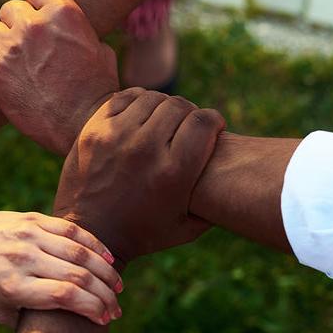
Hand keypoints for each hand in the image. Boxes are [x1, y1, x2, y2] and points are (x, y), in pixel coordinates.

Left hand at [0, 0, 118, 154]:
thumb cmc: (98, 91)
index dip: (35, 2)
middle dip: (16, 25)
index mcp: (63, 13)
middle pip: (10, 9)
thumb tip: (76, 28)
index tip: (37, 17)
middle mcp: (34, 25)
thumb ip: (80, 31)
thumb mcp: (101, 50)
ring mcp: (11, 48)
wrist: (84, 125)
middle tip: (25, 48)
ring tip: (11, 63)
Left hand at [0, 212, 121, 326]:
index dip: (92, 308)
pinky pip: (71, 230)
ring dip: (105, 271)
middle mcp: (22, 260)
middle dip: (104, 295)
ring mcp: (28, 236)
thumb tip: (70, 331)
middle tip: (116, 308)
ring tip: (117, 286)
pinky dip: (94, 245)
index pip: (65, 296)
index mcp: (13, 287)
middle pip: (77, 276)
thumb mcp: (0, 311)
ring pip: (79, 252)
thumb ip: (31, 320)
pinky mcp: (32, 219)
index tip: (105, 319)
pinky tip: (107, 259)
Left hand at [54, 88, 225, 265]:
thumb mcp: (188, 227)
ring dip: (163, 107)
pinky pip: (124, 98)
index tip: (213, 127)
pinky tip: (141, 117)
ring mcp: (116, 136)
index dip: (214, 121)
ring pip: (152, 98)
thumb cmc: (144, 233)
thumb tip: (243, 179)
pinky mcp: (94, 129)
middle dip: (190, 114)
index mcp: (173, 173)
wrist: (90, 234)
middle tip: (187, 126)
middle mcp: (145, 149)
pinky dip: (137, 102)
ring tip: (164, 121)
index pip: (204, 122)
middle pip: (180, 106)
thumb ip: (218, 203)